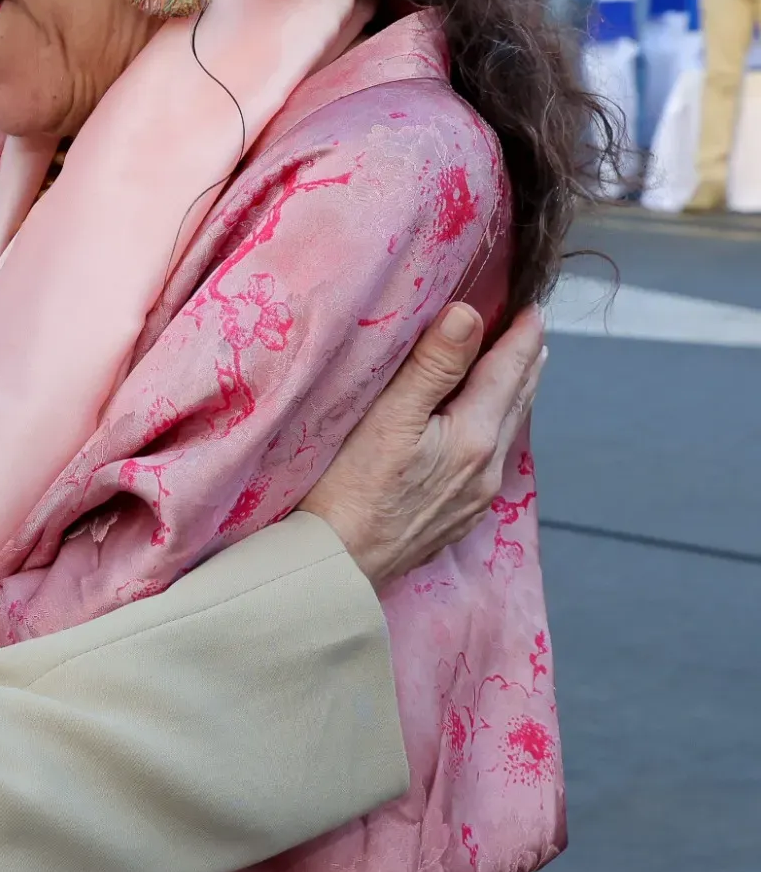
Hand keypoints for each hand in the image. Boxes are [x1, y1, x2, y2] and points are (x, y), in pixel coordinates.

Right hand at [300, 304, 544, 588]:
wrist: (338, 566)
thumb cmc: (350, 491)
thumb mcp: (387, 418)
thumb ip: (432, 366)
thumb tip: (469, 316)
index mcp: (473, 437)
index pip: (508, 371)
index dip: (522, 334)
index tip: (533, 305)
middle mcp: (486, 468)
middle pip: (516, 401)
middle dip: (526, 361)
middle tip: (532, 329)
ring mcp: (475, 497)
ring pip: (506, 432)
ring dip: (514, 395)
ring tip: (520, 370)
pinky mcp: (458, 517)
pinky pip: (491, 460)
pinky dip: (495, 428)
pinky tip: (484, 430)